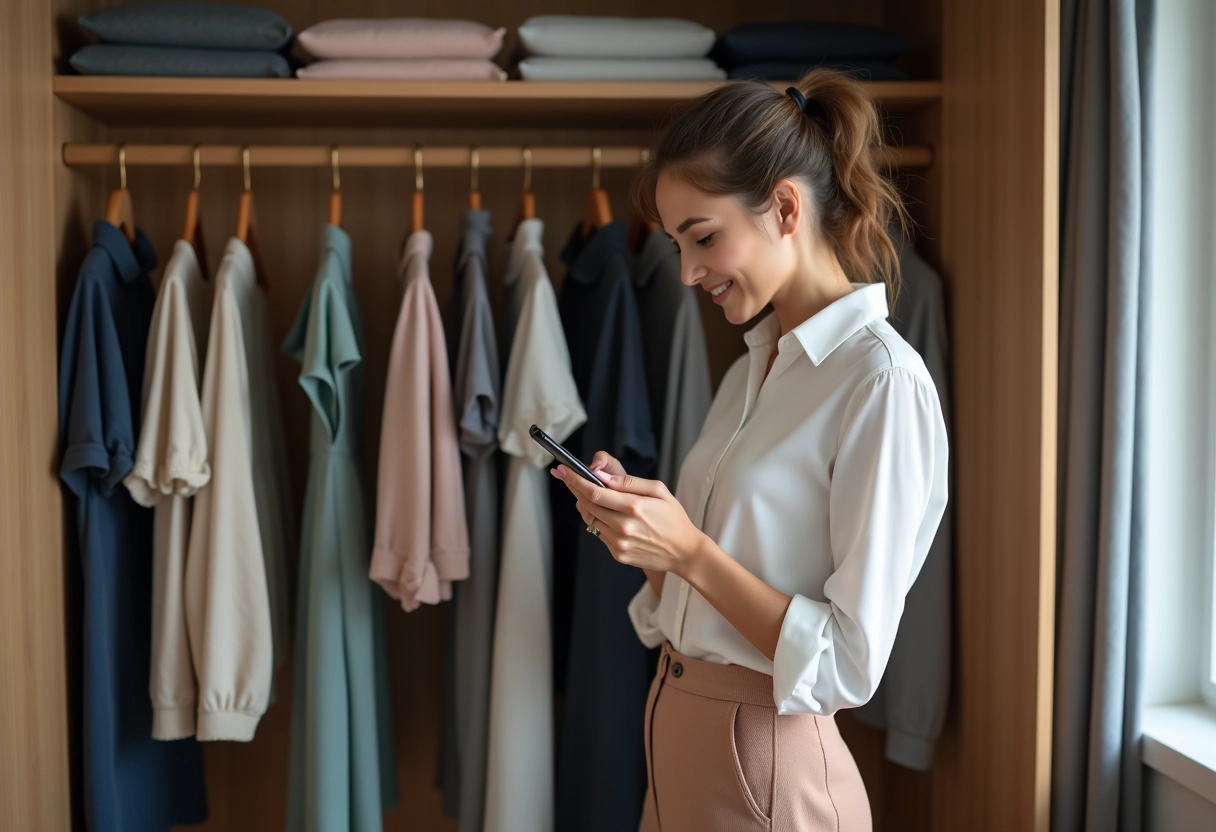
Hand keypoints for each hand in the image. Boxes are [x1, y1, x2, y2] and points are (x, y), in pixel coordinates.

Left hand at [551, 453, 705, 576]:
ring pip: (590, 519)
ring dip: (586, 505)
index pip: (594, 491)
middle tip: (570, 478)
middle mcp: (623, 526)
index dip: (575, 480)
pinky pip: (599, 533)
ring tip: (592, 496)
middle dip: (576, 489)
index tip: (564, 471)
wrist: (684, 551)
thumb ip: (629, 482)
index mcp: (633, 507)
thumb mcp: (658, 490)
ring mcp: (619, 542)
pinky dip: (599, 521)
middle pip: (587, 504)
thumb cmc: (673, 518)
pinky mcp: (618, 554)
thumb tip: (602, 476)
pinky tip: (608, 515)